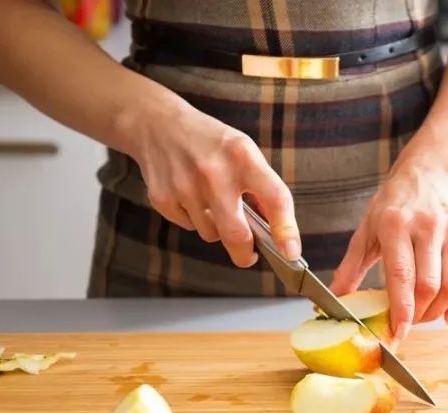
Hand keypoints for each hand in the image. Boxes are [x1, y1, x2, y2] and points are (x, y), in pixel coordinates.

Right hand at [130, 100, 299, 266]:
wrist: (156, 124)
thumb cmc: (210, 142)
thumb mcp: (243, 151)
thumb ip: (261, 187)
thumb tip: (277, 231)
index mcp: (242, 155)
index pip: (274, 198)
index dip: (286, 230)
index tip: (291, 252)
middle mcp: (214, 172)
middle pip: (236, 234)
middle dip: (246, 254)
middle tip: (250, 255)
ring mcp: (184, 186)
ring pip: (212, 234)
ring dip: (217, 228)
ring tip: (211, 201)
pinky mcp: (162, 198)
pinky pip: (189, 227)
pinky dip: (195, 219)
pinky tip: (189, 196)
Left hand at [329, 158, 447, 339]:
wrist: (428, 177)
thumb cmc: (394, 206)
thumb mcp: (366, 230)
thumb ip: (351, 268)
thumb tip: (334, 300)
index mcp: (396, 224)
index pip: (402, 275)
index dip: (402, 309)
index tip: (398, 331)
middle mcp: (429, 227)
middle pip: (429, 285)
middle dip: (418, 314)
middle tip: (407, 323)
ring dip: (438, 312)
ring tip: (424, 316)